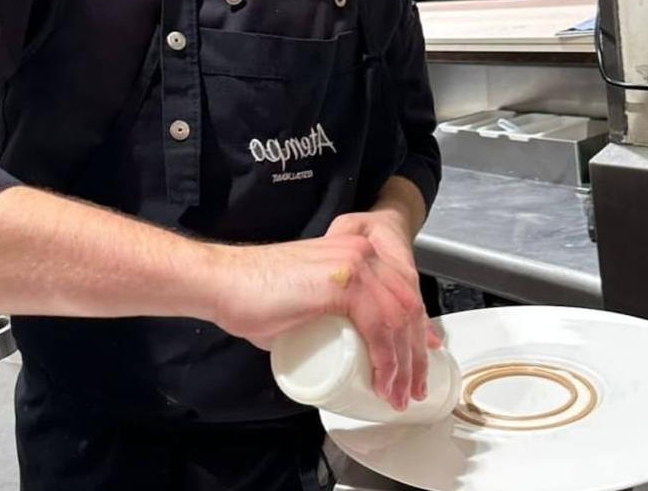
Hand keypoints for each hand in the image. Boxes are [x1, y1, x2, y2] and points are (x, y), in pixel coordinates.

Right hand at [206, 212, 435, 412]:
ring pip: (399, 317)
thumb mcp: (306, 301)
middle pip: (407, 305)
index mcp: (357, 251)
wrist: (225, 283)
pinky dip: (387, 358)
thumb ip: (326, 314)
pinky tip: (384, 381)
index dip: (418, 328)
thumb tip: (336, 347)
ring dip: (405, 363)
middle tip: (412, 389)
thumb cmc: (254, 294)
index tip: (422, 358)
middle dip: (415, 354)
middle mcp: (363, 251)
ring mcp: (355, 263)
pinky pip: (380, 323)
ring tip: (398, 394)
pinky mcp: (343, 281)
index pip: (402, 291)